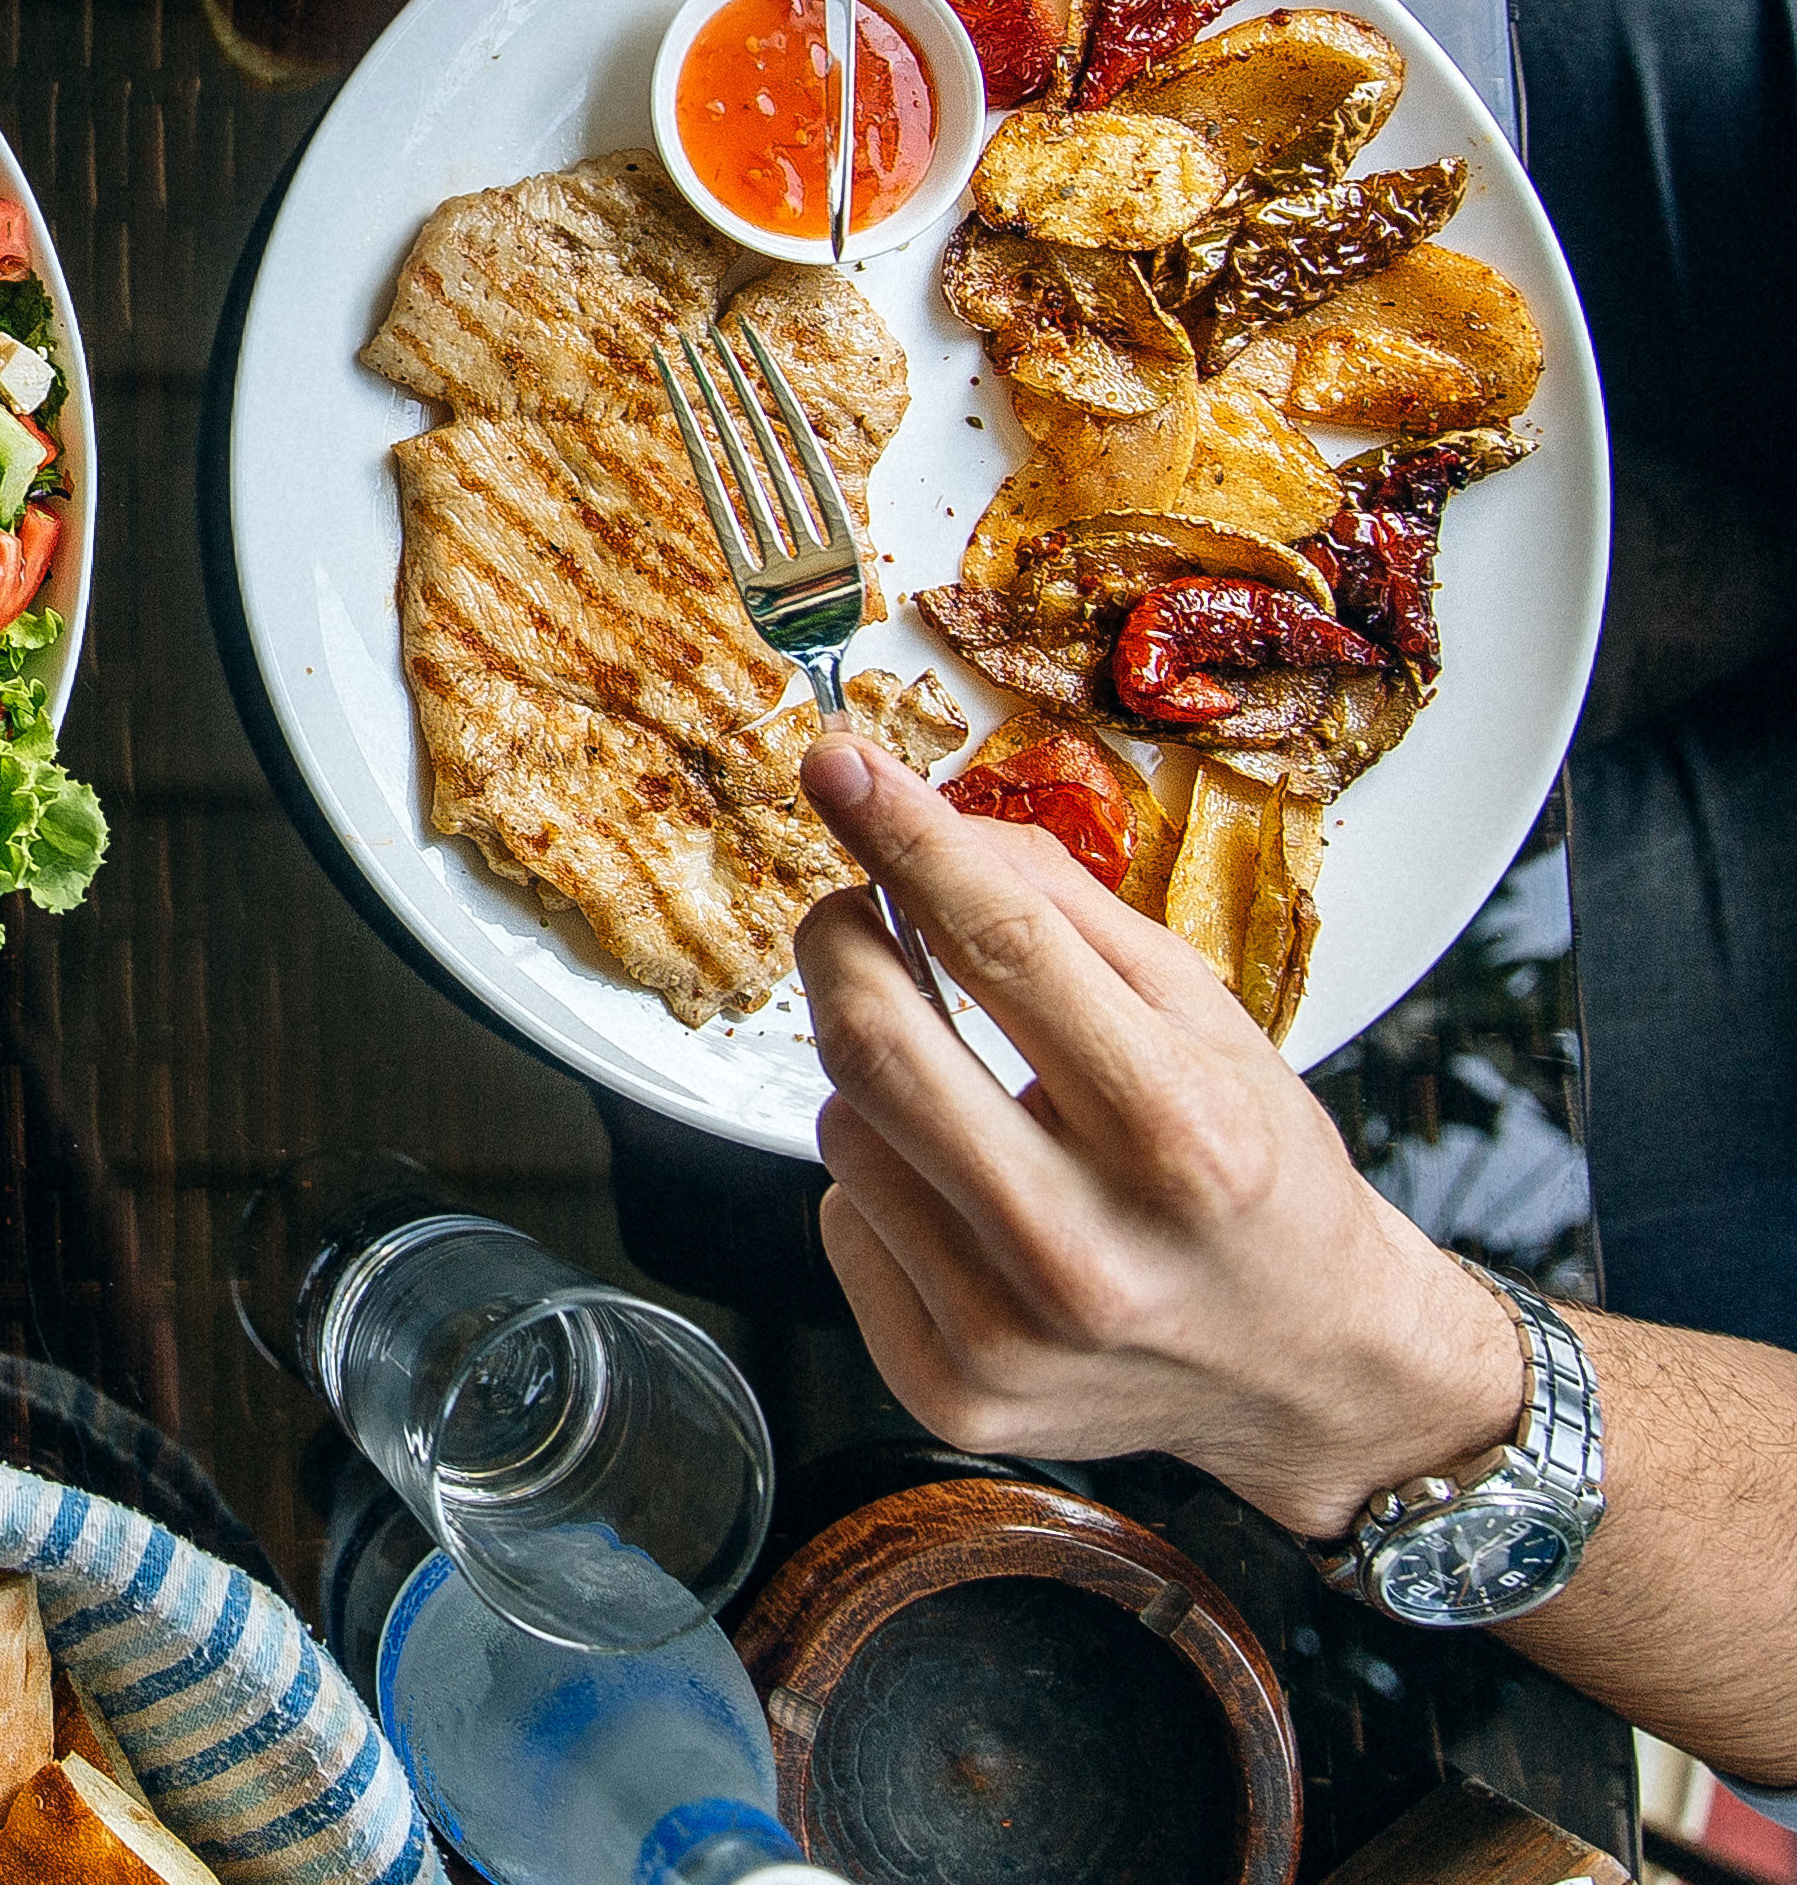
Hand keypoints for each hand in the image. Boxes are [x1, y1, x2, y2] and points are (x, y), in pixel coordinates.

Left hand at [792, 734, 1520, 1537]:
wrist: (1313, 1369)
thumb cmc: (1259, 1178)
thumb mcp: (1212, 1022)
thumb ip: (1071, 915)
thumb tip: (930, 827)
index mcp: (1182, 1134)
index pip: (1003, 946)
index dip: (905, 839)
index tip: (837, 763)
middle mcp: (1090, 1247)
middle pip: (876, 1044)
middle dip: (842, 942)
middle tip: (858, 913)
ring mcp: (1008, 1332)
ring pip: (843, 1129)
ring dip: (876, 1078)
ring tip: (969, 1093)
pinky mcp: (949, 1386)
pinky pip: (844, 1221)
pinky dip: (885, 1179)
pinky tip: (968, 1196)